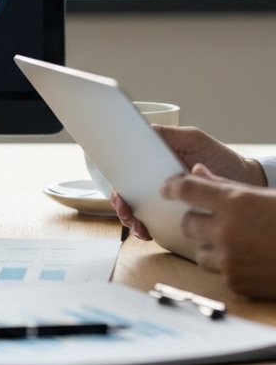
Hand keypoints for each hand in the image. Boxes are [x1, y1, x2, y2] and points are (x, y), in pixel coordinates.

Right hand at [109, 126, 264, 240]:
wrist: (247, 180)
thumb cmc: (220, 157)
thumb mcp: (193, 140)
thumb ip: (168, 135)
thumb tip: (141, 132)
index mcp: (158, 164)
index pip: (131, 173)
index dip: (120, 182)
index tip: (118, 192)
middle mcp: (160, 183)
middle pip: (131, 194)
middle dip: (122, 204)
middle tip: (124, 209)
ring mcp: (169, 201)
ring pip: (141, 212)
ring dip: (133, 219)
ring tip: (137, 225)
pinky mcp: (181, 218)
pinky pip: (159, 226)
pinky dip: (149, 230)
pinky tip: (148, 232)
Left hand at [161, 164, 275, 298]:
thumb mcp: (263, 196)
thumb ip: (226, 185)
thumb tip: (197, 171)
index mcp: (233, 202)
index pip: (186, 189)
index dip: (173, 187)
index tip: (166, 189)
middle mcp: (225, 230)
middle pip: (187, 223)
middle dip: (197, 222)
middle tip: (214, 222)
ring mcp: (229, 259)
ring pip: (200, 251)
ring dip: (213, 248)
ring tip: (240, 245)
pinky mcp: (236, 282)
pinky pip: (220, 273)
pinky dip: (230, 268)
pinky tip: (252, 262)